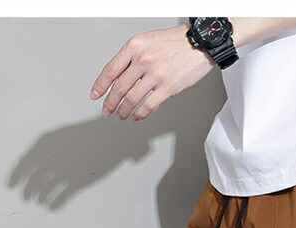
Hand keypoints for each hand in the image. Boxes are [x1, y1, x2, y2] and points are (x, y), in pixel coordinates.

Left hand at [90, 25, 213, 120]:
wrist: (200, 43)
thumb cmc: (176, 42)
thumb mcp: (148, 41)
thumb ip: (134, 58)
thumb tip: (121, 78)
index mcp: (134, 46)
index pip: (111, 69)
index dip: (101, 85)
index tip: (95, 95)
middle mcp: (143, 60)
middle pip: (119, 87)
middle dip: (110, 102)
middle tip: (106, 111)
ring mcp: (155, 74)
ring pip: (132, 98)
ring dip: (123, 110)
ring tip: (120, 116)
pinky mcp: (168, 87)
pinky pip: (148, 105)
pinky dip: (140, 114)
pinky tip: (136, 116)